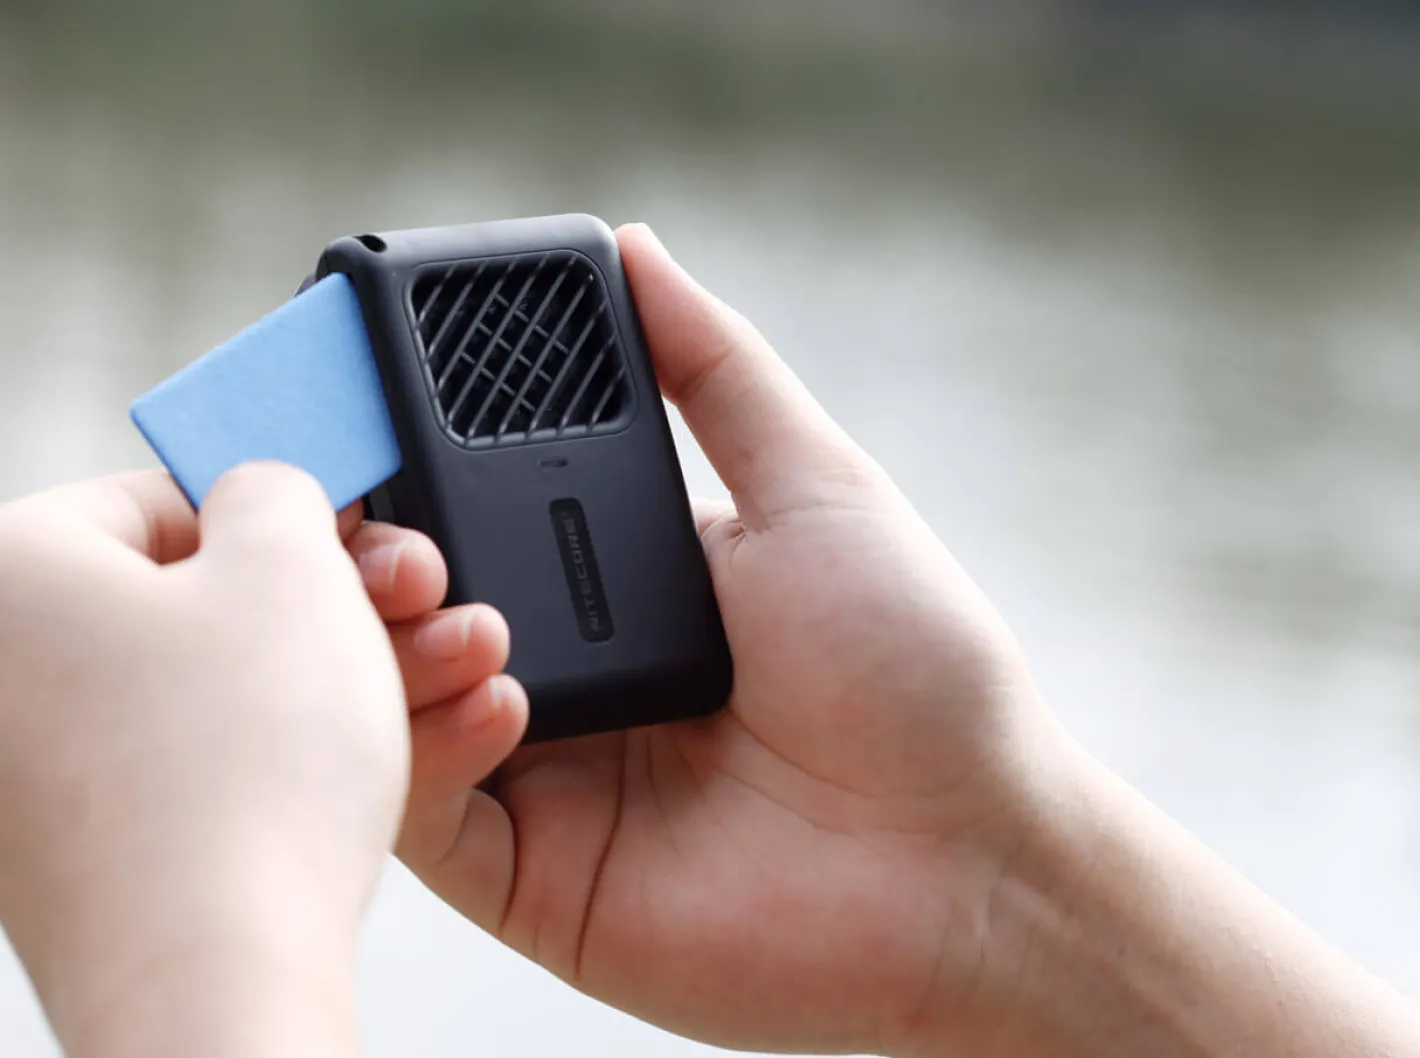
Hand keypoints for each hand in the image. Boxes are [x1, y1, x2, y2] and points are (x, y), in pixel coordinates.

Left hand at [0, 464, 518, 1057]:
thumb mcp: (293, 572)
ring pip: (208, 690)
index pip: (160, 497)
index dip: (282, 514)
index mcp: (10, 572)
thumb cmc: (238, 785)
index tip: (351, 538)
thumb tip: (267, 498)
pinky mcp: (82, 857)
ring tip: (436, 689)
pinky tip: (372, 763)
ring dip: (332, 680)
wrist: (218, 986)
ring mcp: (30, 779)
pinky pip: (198, 769)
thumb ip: (279, 491)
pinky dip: (281, 756)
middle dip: (327, 605)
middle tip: (405, 614)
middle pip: (191, 601)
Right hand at [395, 226, 1066, 1054]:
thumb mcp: (815, 488)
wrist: (969, 853)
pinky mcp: (527, 876)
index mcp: (613, 580)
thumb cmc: (918, 666)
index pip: (468, 511)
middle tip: (379, 523)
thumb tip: (635, 249)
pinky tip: (499, 692)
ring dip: (381, 637)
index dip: (403, 464)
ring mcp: (538, 775)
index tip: (351, 407)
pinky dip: (425, 742)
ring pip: (388, 702)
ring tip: (436, 594)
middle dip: (363, 552)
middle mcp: (562, 670)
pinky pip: (422, 809)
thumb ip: (716, 372)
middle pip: (407, 607)